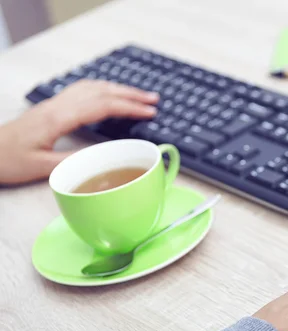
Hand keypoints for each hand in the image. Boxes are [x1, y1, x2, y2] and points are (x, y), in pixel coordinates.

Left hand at [0, 80, 158, 183]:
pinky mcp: (52, 108)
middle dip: (130, 94)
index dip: (129, 107)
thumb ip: (75, 160)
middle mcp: (58, 106)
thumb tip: (106, 156)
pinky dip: (102, 89)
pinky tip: (109, 94)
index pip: (102, 105)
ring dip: (118, 89)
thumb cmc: (8, 160)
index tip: (149, 112)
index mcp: (59, 118)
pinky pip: (82, 90)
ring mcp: (55, 104)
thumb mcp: (42, 167)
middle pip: (101, 91)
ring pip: (92, 87)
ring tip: (138, 95)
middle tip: (153, 100)